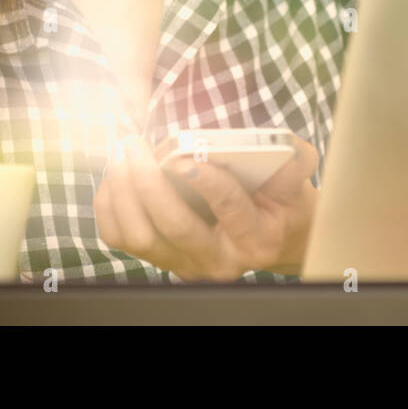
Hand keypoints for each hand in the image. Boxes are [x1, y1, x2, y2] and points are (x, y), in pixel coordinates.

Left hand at [93, 133, 319, 280]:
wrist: (271, 235)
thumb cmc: (280, 200)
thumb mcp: (296, 181)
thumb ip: (296, 161)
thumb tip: (284, 144)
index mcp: (256, 240)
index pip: (229, 210)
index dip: (207, 181)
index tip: (185, 155)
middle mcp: (218, 260)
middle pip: (174, 227)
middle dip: (149, 182)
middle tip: (135, 144)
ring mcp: (185, 264)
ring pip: (140, 236)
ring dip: (124, 191)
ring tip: (123, 153)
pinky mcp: (161, 259)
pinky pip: (121, 236)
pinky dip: (111, 204)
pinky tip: (117, 174)